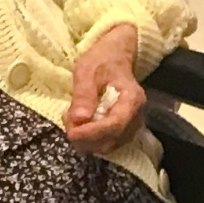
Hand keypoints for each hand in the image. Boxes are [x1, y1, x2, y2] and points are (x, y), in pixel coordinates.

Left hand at [65, 23, 146, 154]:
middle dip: (85, 138)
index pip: (115, 125)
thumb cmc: (102, 60)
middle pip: (111, 140)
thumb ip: (84, 94)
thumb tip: (80, 119)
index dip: (92, 133)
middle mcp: (136, 116)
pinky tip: (80, 123)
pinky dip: (90, 139)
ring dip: (86, 140)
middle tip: (67, 120)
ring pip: (108, 146)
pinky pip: (106, 143)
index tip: (72, 133)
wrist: (116, 55)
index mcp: (132, 99)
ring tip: (72, 118)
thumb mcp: (87, 69)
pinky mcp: (123, 130)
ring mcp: (131, 125)